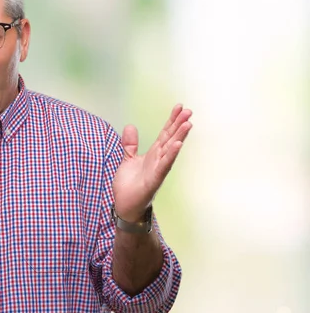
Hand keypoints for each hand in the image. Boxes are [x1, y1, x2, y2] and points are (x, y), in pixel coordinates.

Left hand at [112, 104, 191, 221]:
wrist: (125, 205)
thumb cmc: (129, 185)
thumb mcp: (128, 159)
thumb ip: (130, 144)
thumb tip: (131, 126)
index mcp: (153, 154)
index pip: (164, 134)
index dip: (171, 120)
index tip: (179, 107)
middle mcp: (158, 160)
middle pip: (170, 139)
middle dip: (179, 125)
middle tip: (188, 111)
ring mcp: (158, 170)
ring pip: (170, 150)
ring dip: (179, 137)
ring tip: (187, 124)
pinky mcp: (154, 180)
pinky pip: (164, 165)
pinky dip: (170, 155)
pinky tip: (177, 144)